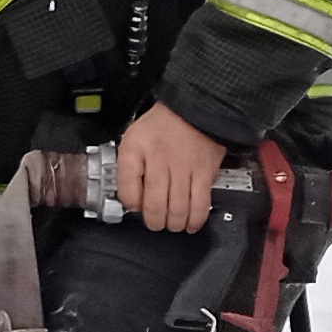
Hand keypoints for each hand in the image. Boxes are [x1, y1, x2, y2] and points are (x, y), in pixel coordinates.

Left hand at [118, 102, 225, 232]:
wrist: (194, 108)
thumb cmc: (162, 125)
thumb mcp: (134, 138)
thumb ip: (128, 166)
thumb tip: (131, 197)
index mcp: (136, 149)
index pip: (126, 188)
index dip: (130, 203)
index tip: (135, 206)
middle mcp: (159, 159)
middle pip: (154, 204)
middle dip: (153, 221)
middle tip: (154, 221)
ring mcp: (183, 167)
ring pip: (177, 209)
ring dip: (173, 223)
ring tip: (171, 223)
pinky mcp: (204, 172)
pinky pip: (200, 204)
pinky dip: (195, 220)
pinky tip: (191, 223)